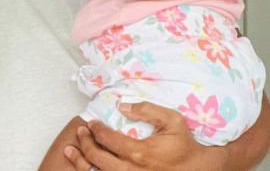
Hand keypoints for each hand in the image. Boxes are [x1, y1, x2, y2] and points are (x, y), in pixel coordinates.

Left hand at [69, 103, 226, 170]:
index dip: (96, 129)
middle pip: (97, 158)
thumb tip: (122, 105)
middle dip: (84, 144)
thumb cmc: (184, 144)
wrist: (198, 169)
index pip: (107, 139)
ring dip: (81, 162)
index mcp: (140, 153)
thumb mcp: (172, 120)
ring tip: (70, 151)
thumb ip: (147, 110)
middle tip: (80, 133)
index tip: (92, 123)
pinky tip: (86, 166)